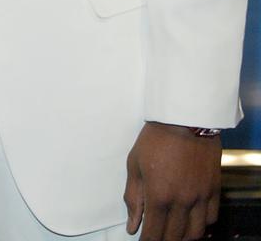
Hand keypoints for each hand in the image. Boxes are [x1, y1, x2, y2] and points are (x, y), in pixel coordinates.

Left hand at [125, 121, 221, 240]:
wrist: (185, 118)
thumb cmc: (155, 138)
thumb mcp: (135, 164)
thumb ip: (133, 197)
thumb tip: (132, 225)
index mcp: (159, 196)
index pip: (153, 233)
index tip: (143, 240)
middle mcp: (181, 201)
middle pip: (174, 237)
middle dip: (164, 240)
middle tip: (157, 236)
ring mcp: (200, 197)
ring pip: (195, 233)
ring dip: (183, 237)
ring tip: (174, 232)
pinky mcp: (213, 189)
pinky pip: (211, 218)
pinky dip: (202, 224)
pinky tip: (192, 218)